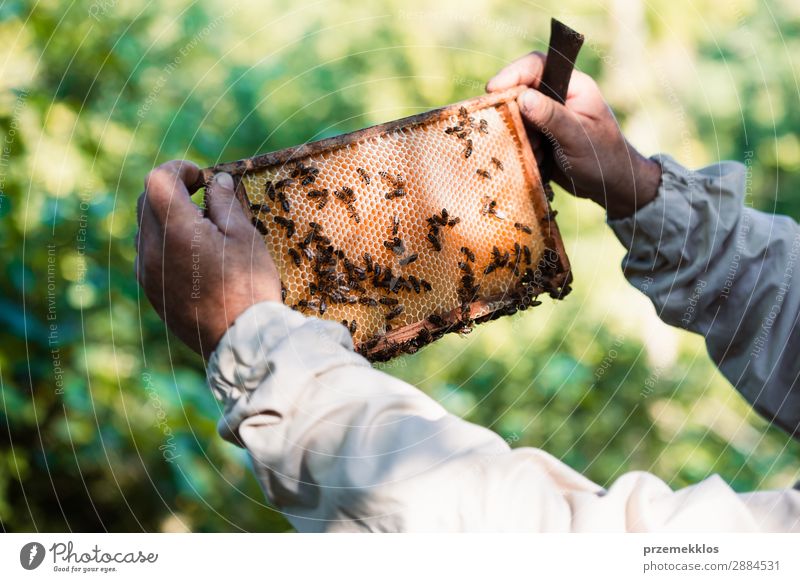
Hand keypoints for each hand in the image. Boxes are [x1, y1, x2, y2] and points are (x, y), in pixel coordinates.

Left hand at [135, 161, 280, 356]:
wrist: (240, 340)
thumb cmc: (249, 286)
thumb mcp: (245, 237)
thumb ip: (225, 203)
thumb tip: (216, 180)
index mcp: (176, 230)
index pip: (158, 179)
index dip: (179, 169)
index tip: (201, 177)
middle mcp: (152, 249)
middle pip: (146, 200)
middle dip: (171, 190)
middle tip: (202, 197)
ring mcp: (147, 273)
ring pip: (145, 228)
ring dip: (167, 217)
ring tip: (201, 229)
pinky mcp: (151, 292)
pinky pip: (149, 254)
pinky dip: (165, 243)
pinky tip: (194, 255)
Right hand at [487, 52, 660, 217]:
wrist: (611, 187)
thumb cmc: (604, 158)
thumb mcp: (577, 136)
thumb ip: (552, 116)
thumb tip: (522, 97)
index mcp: (573, 86)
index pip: (537, 65)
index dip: (513, 73)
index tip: (494, 88)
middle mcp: (557, 97)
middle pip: (520, 90)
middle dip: (512, 112)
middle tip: (507, 130)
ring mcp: (547, 117)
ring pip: (516, 116)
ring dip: (518, 136)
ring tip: (536, 153)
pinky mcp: (540, 136)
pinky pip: (519, 136)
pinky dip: (521, 149)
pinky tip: (537, 162)